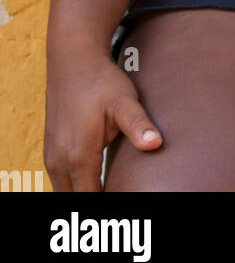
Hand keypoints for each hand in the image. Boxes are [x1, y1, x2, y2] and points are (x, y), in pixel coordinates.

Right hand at [44, 52, 162, 191]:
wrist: (73, 60)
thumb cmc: (101, 81)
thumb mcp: (124, 101)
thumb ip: (138, 125)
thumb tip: (156, 144)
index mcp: (79, 156)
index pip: (92, 199)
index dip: (111, 201)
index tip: (128, 195)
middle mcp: (59, 162)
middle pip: (75, 201)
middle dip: (96, 201)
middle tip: (122, 192)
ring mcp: (51, 157)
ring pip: (65, 193)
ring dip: (84, 194)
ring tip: (110, 189)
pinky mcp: (50, 151)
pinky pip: (60, 182)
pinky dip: (74, 187)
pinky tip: (93, 183)